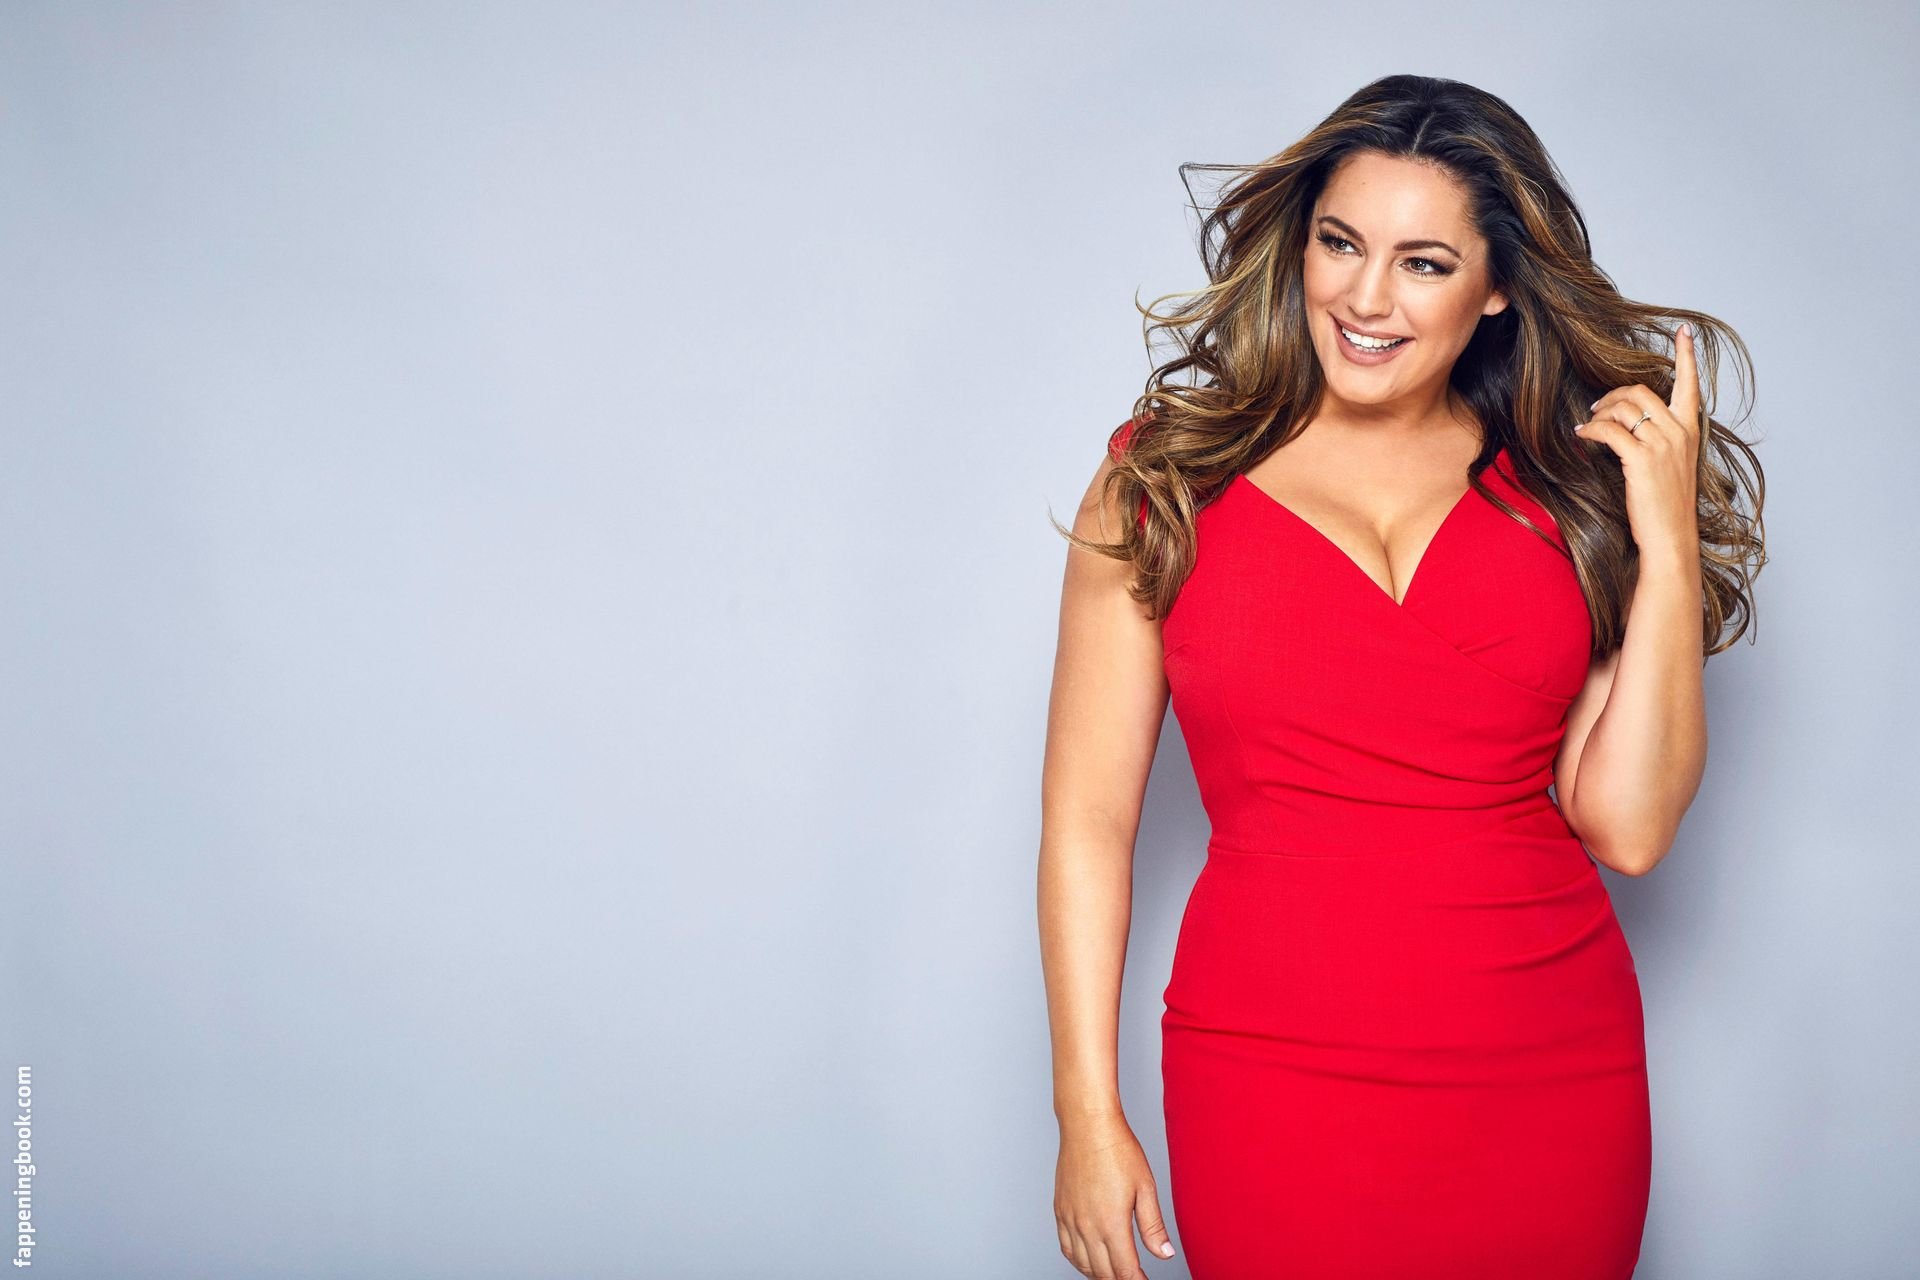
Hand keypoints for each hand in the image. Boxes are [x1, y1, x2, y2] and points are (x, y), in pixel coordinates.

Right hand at [1053, 1113, 1175, 1276]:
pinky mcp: (1060, 1210)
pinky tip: (1089, 1260)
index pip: (1125, 1270)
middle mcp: (1087, 1226)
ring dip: (1099, 1275)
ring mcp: (1070, 1219)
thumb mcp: (1146, 1188)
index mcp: (1111, 1223)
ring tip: (1114, 1275)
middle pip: (1103, 1273)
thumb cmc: (1118, 1150)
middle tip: (1134, 1278)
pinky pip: (1066, 1248)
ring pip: (1083, 1264)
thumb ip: (1153, 1226)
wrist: (1088, 1126)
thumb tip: (1164, 1253)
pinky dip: (1078, 1261)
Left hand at [1573, 323, 1703, 563]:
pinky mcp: (1643, 460)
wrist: (1671, 537)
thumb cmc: (1667, 505)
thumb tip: (1629, 424)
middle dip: (1613, 394)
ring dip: (1599, 412)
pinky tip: (1581, 436)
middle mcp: (1680, 433)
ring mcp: (1663, 445)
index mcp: (1691, 431)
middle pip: (1642, 392)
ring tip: (1587, 424)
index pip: (1691, 385)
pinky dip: (1591, 430)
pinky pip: (1610, 431)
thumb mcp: (1671, 466)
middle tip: (1596, 409)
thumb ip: (1659, 440)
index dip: (1687, 356)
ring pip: (1624, 409)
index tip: (1684, 330)